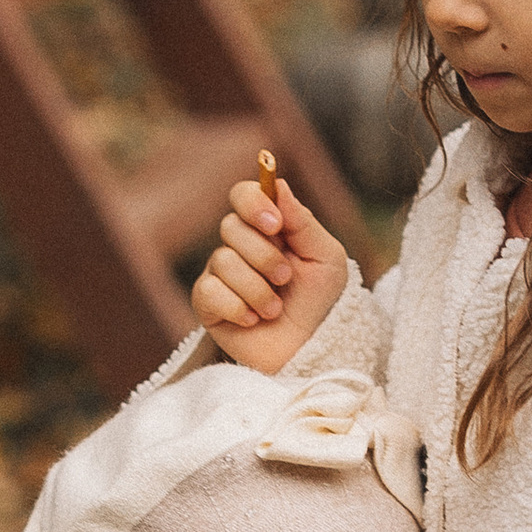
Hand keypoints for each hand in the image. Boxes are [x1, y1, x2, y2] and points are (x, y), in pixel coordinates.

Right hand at [191, 168, 347, 376]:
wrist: (309, 348)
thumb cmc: (320, 302)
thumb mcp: (325, 258)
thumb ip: (303, 221)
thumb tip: (278, 184)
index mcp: (267, 227)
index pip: (243, 195)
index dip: (253, 203)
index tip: (275, 224)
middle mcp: (238, 245)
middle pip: (231, 227)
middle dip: (264, 256)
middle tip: (285, 279)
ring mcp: (220, 273)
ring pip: (223, 262)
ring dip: (258, 290)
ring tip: (275, 309)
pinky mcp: (206, 302)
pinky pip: (210, 292)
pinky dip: (238, 308)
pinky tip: (253, 320)